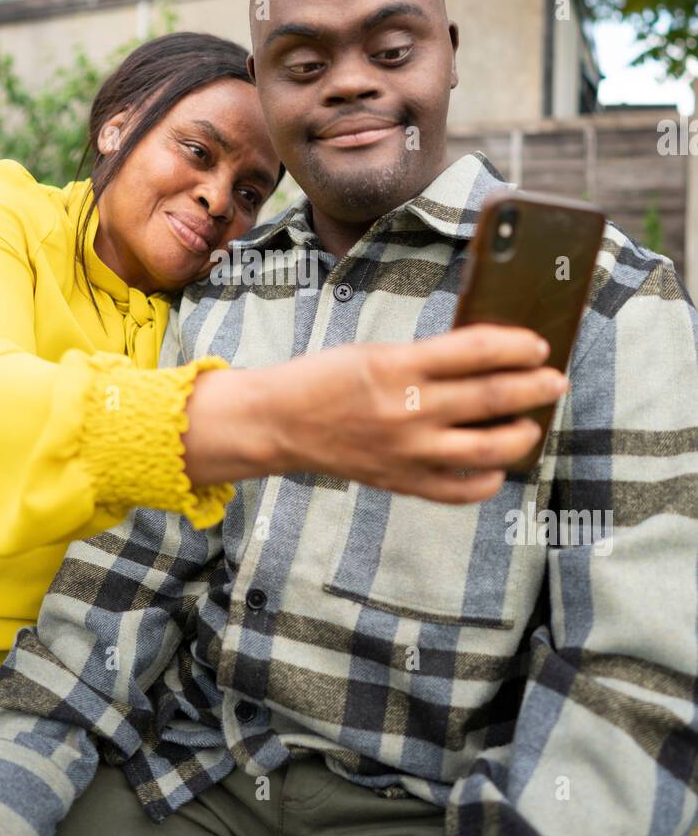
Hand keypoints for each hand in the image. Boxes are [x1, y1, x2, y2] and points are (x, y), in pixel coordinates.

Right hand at [184, 325, 567, 502]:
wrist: (280, 423)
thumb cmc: (327, 379)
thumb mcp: (377, 352)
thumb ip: (427, 358)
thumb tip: (489, 360)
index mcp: (399, 366)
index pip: (477, 351)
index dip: (518, 346)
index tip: (539, 345)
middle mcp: (408, 410)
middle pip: (492, 398)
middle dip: (535, 387)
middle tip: (556, 381)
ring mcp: (407, 452)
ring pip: (488, 449)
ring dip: (522, 434)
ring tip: (533, 424)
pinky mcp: (402, 482)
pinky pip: (460, 490)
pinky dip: (487, 481)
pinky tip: (496, 466)